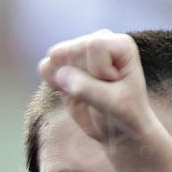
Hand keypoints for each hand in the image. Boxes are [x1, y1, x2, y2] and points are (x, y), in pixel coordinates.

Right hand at [37, 30, 162, 149]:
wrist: (117, 130)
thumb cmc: (125, 114)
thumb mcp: (114, 104)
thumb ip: (88, 89)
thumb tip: (59, 74)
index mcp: (120, 44)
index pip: (94, 46)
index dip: (99, 71)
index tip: (114, 86)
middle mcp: (99, 41)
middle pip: (73, 51)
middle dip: (81, 78)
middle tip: (99, 92)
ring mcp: (80, 51)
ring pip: (57, 58)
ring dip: (67, 82)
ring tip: (87, 92)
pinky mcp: (63, 64)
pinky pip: (45, 68)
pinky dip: (54, 84)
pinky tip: (71, 93)